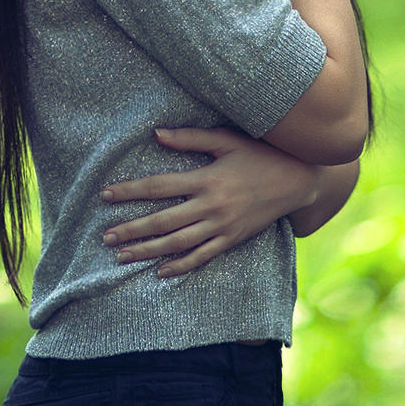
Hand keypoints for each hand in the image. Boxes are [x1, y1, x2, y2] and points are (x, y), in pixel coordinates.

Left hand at [98, 127, 320, 277]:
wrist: (299, 181)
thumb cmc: (261, 154)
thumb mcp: (227, 140)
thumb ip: (191, 138)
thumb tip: (156, 133)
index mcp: (206, 179)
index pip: (158, 187)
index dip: (129, 191)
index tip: (105, 195)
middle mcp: (211, 206)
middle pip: (162, 221)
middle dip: (131, 230)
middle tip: (106, 237)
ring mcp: (222, 227)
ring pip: (178, 244)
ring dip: (147, 251)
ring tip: (122, 256)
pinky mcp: (232, 240)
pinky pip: (202, 257)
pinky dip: (180, 266)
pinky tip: (160, 272)